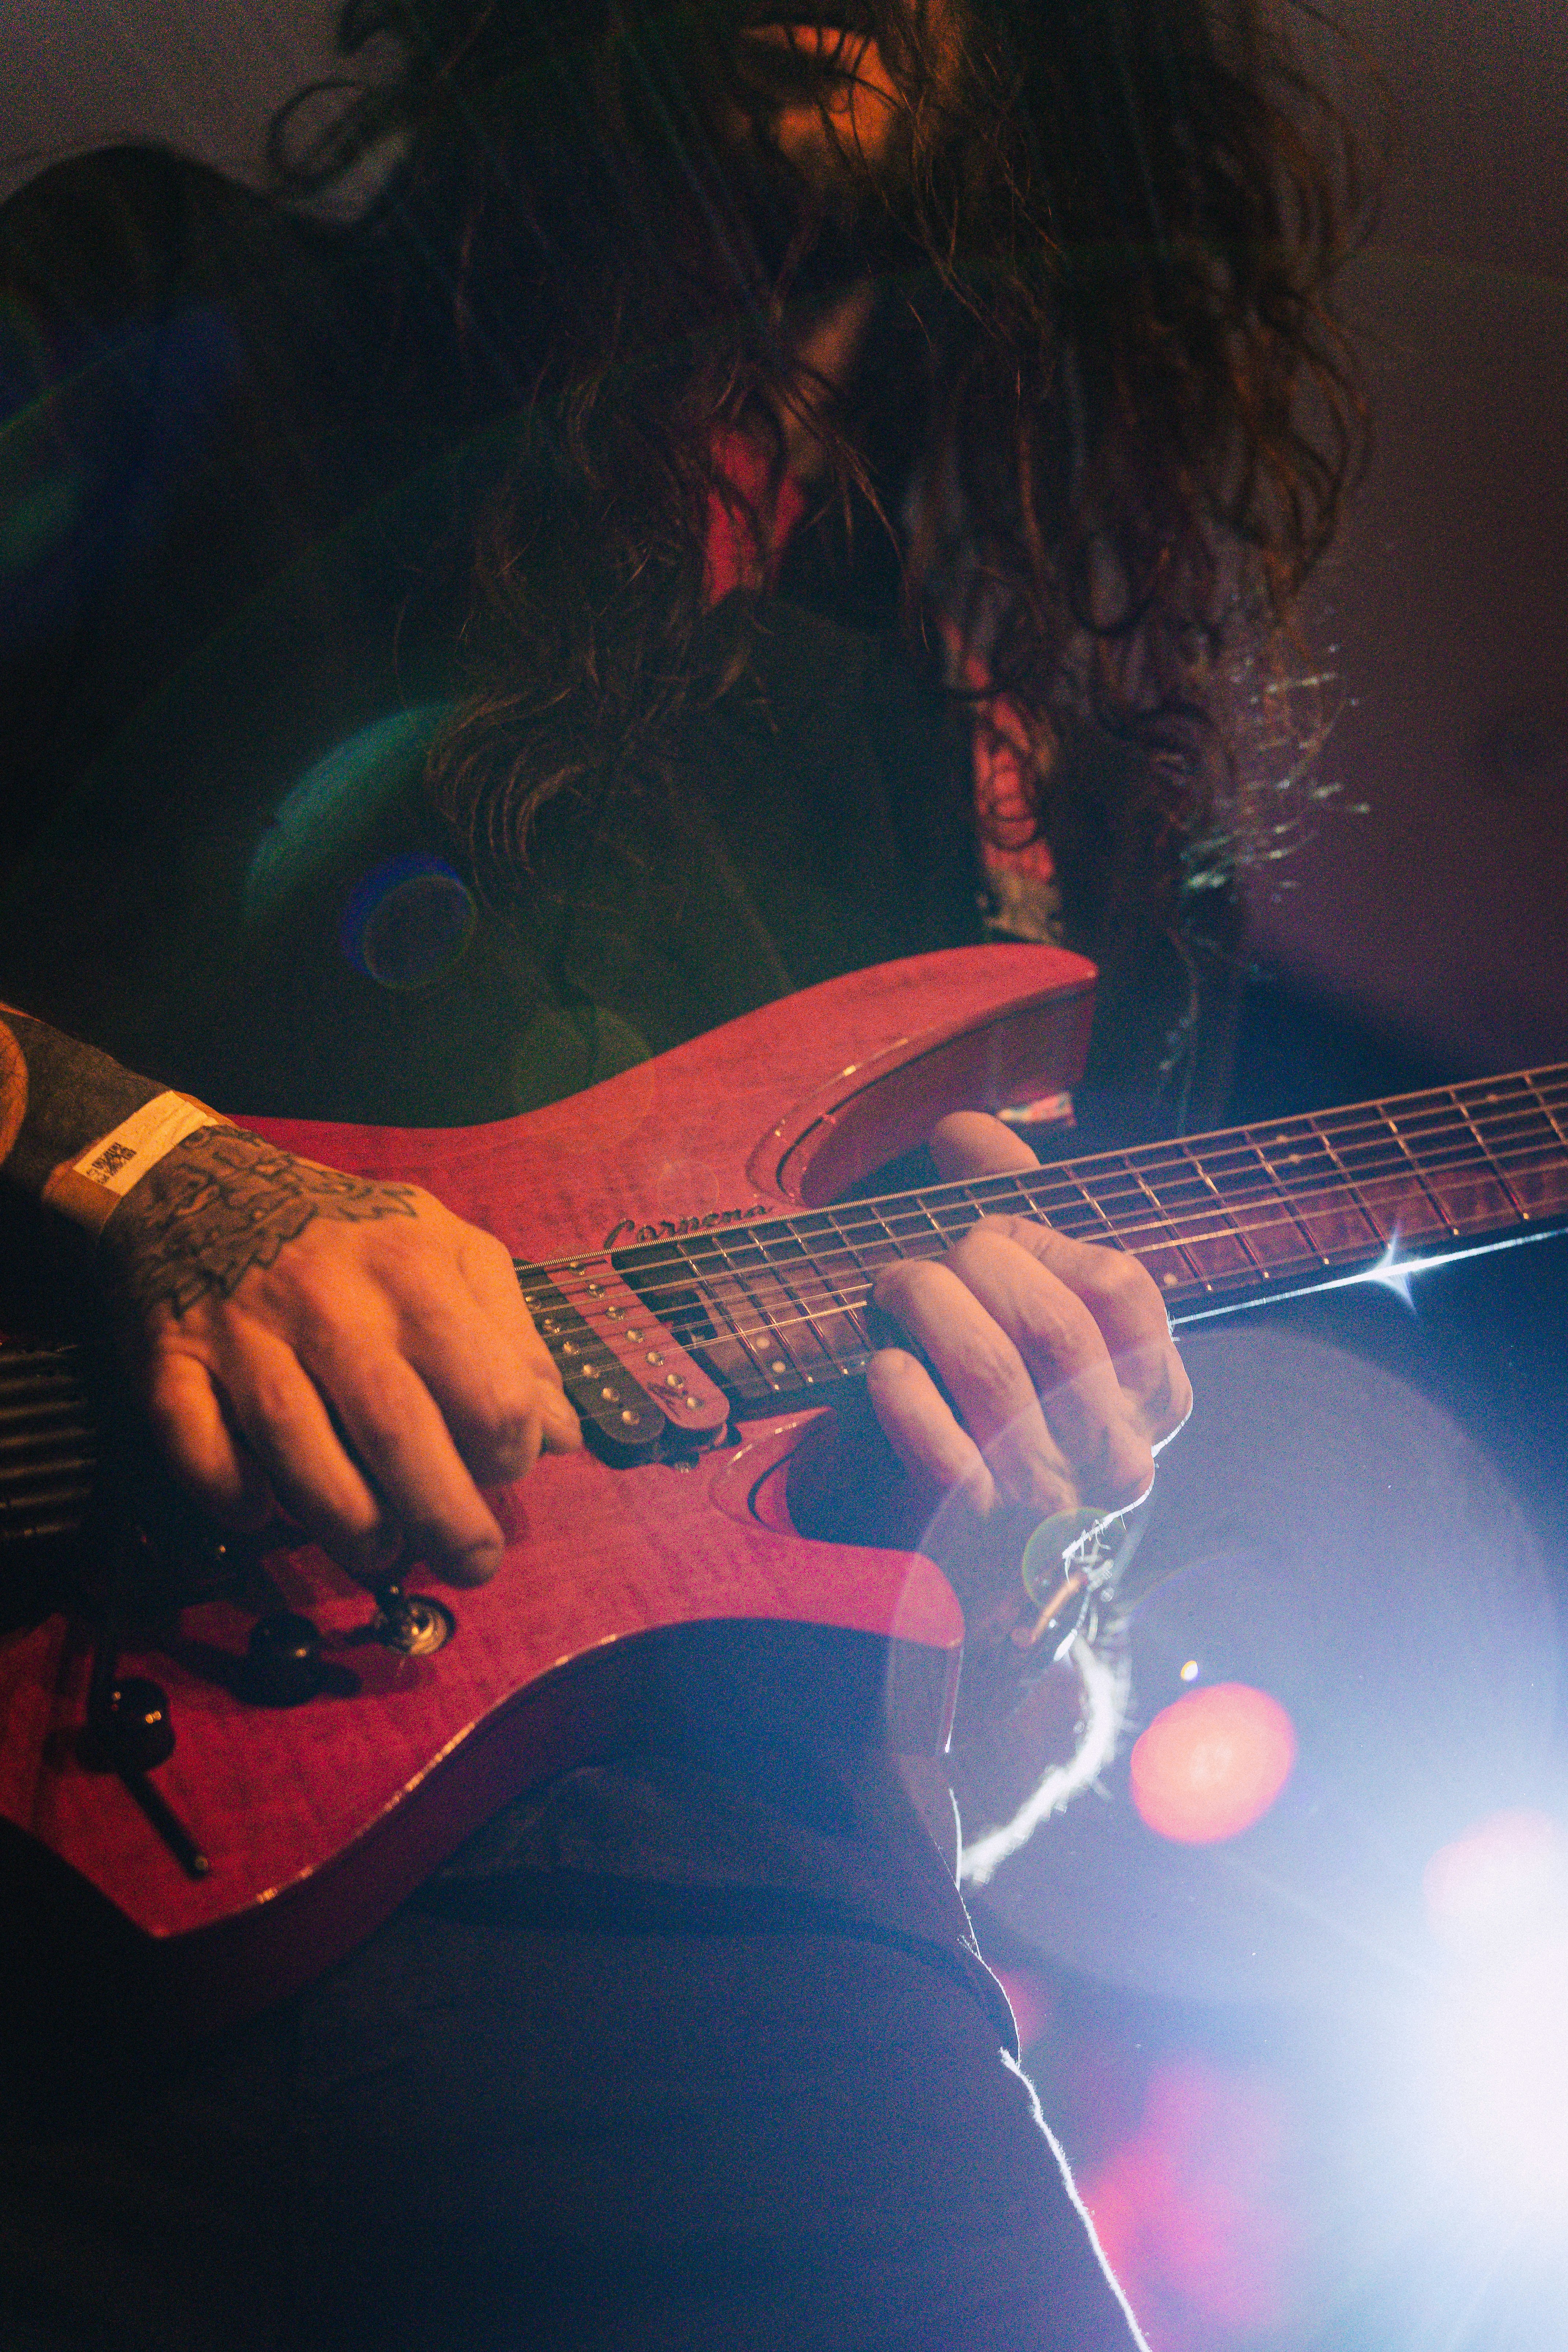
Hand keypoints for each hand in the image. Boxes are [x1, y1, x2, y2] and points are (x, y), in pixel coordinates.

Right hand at [101, 1126, 579, 1584]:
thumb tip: (561, 1433)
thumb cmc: (351, 1237)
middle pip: (397, 1427)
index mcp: (413, 1269)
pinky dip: (232, 1492)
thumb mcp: (451, 1252)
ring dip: (346, 1520)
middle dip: (445, 1516)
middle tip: (472, 1563)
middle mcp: (331, 1298)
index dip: (509, 1451)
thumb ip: (513, 1338)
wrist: (205, 1187)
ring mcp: (245, 1330)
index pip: (484, 1389)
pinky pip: (197, 1443)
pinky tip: (261, 1516)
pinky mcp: (172, 1360)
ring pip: (297, 1444)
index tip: (505, 1470)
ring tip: (379, 1553)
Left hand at [865, 1111, 1190, 1531]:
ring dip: (925, 1309)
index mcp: (1153, 1390)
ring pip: (993, 1375)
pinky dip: (902, 1395)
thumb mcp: (1023, 1304)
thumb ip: (1010, 1206)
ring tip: (889, 1294)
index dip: (1042, 1246)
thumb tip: (966, 1128)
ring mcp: (1053, 1498)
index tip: (986, 1240)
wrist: (950, 1535)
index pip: (1119, 1288)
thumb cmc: (997, 1396)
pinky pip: (941, 1451)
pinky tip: (882, 1367)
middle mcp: (1120, 1453)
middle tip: (917, 1267)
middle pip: (1053, 1326)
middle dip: (971, 1271)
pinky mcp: (980, 1533)